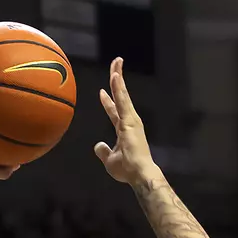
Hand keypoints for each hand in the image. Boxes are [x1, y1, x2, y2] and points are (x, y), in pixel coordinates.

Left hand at [93, 57, 155, 184]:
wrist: (139, 175)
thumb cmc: (128, 170)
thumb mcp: (110, 160)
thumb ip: (103, 151)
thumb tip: (98, 145)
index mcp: (123, 130)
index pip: (114, 111)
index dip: (108, 101)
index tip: (102, 92)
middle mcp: (129, 122)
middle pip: (120, 96)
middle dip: (117, 80)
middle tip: (115, 64)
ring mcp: (131, 120)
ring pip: (122, 94)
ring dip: (119, 77)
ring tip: (116, 62)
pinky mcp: (130, 120)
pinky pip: (123, 100)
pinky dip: (119, 88)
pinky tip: (115, 76)